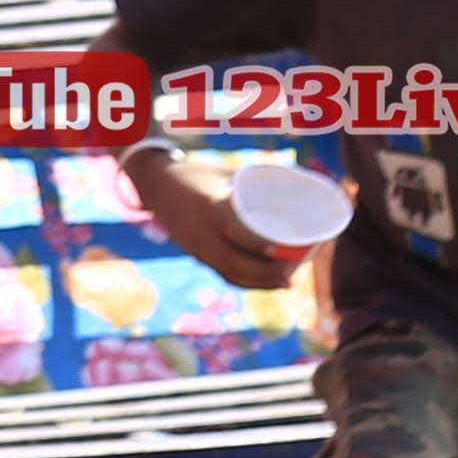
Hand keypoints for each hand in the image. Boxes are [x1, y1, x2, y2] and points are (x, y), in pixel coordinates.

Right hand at [123, 146, 299, 291]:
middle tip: (297, 266)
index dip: (258, 245)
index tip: (284, 250)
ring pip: (230, 273)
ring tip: (289, 279)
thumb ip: (257, 186)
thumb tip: (303, 189)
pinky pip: (223, 274)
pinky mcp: (196, 255)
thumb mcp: (226, 174)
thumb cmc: (197, 174)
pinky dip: (248, 282)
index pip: (233, 231)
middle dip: (268, 272)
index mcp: (207, 207)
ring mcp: (196, 247)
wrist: (153, 184)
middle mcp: (199, 233)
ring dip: (261, 281)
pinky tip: (270, 284)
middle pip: (235, 263)